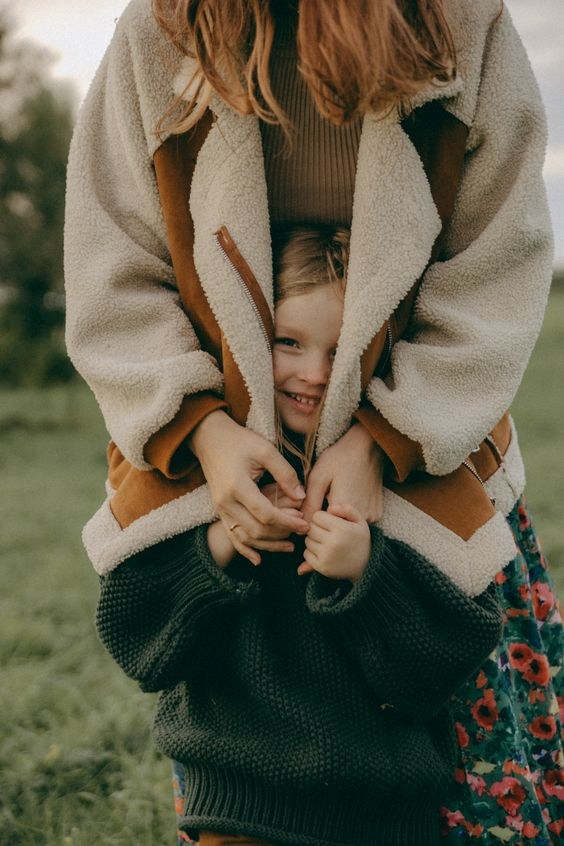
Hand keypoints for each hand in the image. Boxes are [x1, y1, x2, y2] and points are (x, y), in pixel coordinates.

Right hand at [188, 410, 308, 564]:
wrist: (210, 438)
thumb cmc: (240, 441)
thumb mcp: (265, 450)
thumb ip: (285, 474)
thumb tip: (301, 497)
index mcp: (238, 486)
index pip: (266, 514)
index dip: (288, 522)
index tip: (305, 524)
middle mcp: (226, 502)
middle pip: (256, 530)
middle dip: (282, 533)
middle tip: (302, 531)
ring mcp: (220, 509)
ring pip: (245, 537)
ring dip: (268, 545)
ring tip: (289, 546)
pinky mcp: (220, 511)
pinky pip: (232, 536)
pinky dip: (245, 550)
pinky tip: (259, 559)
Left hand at [297, 503, 370, 582]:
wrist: (366, 566)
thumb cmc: (359, 540)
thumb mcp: (359, 521)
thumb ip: (347, 509)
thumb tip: (329, 509)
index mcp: (342, 529)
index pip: (317, 516)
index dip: (322, 518)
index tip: (329, 522)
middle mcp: (333, 542)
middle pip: (310, 528)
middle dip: (316, 528)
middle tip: (326, 532)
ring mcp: (326, 556)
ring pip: (307, 540)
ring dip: (314, 540)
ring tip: (326, 542)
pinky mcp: (321, 567)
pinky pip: (306, 554)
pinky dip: (312, 552)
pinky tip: (323, 552)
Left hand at [301, 423, 384, 524]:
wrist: (367, 446)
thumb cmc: (338, 458)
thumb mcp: (318, 478)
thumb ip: (309, 503)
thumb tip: (300, 528)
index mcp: (343, 508)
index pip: (320, 526)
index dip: (314, 515)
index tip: (316, 497)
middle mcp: (360, 516)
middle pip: (334, 528)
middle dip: (327, 516)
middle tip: (328, 493)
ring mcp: (372, 516)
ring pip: (346, 526)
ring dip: (340, 516)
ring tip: (339, 493)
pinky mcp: (377, 514)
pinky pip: (358, 521)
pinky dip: (351, 514)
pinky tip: (351, 495)